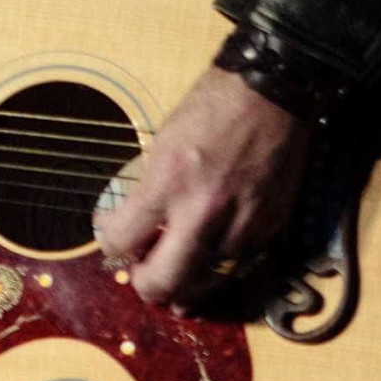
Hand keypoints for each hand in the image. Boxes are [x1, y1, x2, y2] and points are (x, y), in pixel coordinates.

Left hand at [92, 68, 309, 309]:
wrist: (271, 94)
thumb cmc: (212, 109)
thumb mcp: (163, 144)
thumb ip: (150, 191)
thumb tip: (137, 229)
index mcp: (168, 183)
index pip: (121, 240)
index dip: (109, 244)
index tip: (112, 235)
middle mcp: (202, 212)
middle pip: (163, 282)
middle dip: (145, 286)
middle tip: (140, 275)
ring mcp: (240, 224)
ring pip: (204, 284)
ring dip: (185, 284)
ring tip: (174, 272)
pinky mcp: (269, 228)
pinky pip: (237, 266)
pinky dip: (218, 267)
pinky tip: (207, 257)